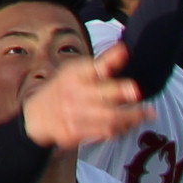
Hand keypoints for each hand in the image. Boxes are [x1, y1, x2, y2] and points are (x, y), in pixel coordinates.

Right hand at [17, 43, 145, 151]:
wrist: (36, 116)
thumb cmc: (63, 89)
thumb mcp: (75, 71)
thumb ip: (102, 63)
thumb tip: (124, 50)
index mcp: (74, 75)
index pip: (93, 66)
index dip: (109, 60)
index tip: (124, 52)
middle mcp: (74, 94)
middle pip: (102, 94)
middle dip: (121, 92)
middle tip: (137, 91)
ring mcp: (74, 115)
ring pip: (108, 117)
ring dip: (130, 116)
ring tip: (146, 114)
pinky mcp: (75, 133)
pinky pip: (103, 132)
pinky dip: (120, 129)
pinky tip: (129, 125)